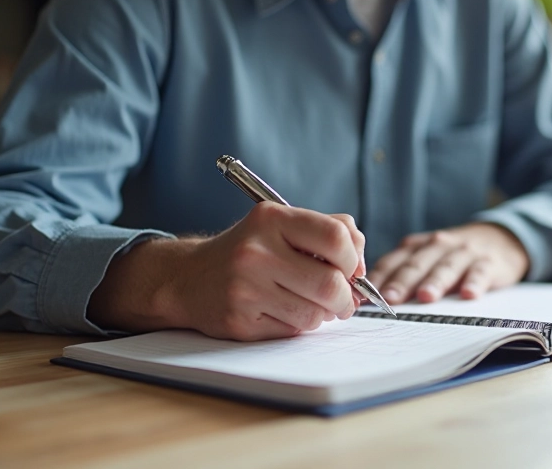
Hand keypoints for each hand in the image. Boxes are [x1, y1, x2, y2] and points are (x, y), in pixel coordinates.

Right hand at [88, 202, 365, 340]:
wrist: (189, 277)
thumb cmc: (250, 250)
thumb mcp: (283, 225)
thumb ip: (329, 230)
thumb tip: (362, 268)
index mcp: (272, 219)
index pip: (336, 237)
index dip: (354, 259)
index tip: (351, 269)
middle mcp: (256, 251)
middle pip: (330, 284)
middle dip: (345, 298)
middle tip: (342, 300)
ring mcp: (245, 288)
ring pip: (314, 314)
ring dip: (322, 314)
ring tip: (308, 303)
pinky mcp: (240, 321)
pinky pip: (292, 331)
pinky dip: (298, 326)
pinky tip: (283, 311)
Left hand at [367, 223, 529, 304]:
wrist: (497, 239)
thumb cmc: (450, 256)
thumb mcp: (425, 258)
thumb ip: (401, 275)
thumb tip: (367, 302)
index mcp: (415, 247)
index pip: (392, 262)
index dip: (378, 278)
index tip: (364, 296)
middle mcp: (436, 246)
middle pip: (416, 265)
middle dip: (402, 282)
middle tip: (389, 299)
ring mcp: (463, 253)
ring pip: (446, 267)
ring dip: (435, 281)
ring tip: (425, 296)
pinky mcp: (488, 262)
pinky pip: (480, 272)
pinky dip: (474, 282)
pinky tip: (469, 294)